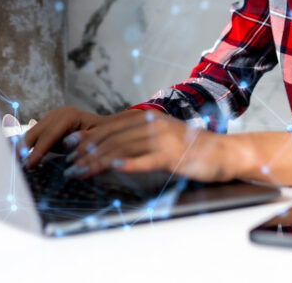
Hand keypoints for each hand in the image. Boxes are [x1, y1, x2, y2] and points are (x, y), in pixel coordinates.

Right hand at [23, 106, 141, 166]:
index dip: (38, 150)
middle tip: (14, 164)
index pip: (49, 134)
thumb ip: (83, 141)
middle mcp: (57, 114)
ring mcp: (51, 117)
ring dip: (22, 147)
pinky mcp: (48, 124)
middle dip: (24, 147)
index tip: (30, 164)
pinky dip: (27, 145)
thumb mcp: (99, 138)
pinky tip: (18, 156)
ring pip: (32, 132)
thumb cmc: (105, 134)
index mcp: (69, 116)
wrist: (107, 126)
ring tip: (12, 162)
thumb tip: (68, 144)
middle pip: (36, 131)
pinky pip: (35, 135)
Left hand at [63, 110, 237, 182]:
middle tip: (69, 166)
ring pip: (123, 148)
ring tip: (81, 172)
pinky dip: (129, 164)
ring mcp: (163, 139)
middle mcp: (152, 124)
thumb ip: (137, 138)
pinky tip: (114, 168)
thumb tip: (108, 146)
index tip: (68, 147)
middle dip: (86, 152)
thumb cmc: (189, 148)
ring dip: (98, 161)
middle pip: (112, 138)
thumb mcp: (160, 136)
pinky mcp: (173, 156)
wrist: (223, 152)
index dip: (87, 137)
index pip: (110, 127)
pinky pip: (147, 159)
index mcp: (147, 118)